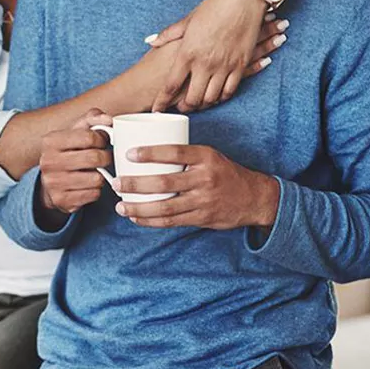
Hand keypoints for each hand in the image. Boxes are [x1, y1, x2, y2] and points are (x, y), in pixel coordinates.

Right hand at [38, 109, 112, 217]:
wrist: (51, 182)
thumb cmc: (69, 151)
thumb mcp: (76, 131)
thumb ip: (93, 119)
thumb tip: (109, 120)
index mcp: (51, 140)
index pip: (89, 137)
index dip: (101, 139)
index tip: (101, 142)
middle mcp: (49, 161)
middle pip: (94, 158)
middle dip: (105, 158)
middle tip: (104, 158)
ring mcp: (53, 183)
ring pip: (96, 179)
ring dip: (101, 175)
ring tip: (94, 171)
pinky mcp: (62, 200)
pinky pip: (93, 194)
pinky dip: (96, 190)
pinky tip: (88, 185)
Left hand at [112, 144, 279, 229]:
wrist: (253, 197)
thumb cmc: (222, 171)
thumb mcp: (208, 155)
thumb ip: (183, 154)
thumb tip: (146, 147)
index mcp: (205, 157)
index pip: (175, 152)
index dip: (150, 153)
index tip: (129, 154)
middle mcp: (205, 178)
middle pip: (165, 183)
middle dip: (136, 185)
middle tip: (116, 183)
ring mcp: (203, 200)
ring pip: (166, 207)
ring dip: (139, 208)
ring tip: (120, 206)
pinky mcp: (202, 218)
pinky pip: (172, 222)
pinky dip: (151, 221)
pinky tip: (136, 218)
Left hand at [150, 0, 287, 112]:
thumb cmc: (214, 6)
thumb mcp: (188, 20)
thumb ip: (168, 34)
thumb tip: (151, 41)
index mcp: (187, 52)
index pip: (171, 85)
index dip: (162, 101)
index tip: (156, 110)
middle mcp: (205, 62)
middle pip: (192, 97)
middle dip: (184, 107)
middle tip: (180, 108)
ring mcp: (224, 65)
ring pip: (211, 97)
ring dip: (203, 103)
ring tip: (197, 104)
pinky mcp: (240, 64)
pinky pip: (230, 90)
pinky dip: (222, 96)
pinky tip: (216, 96)